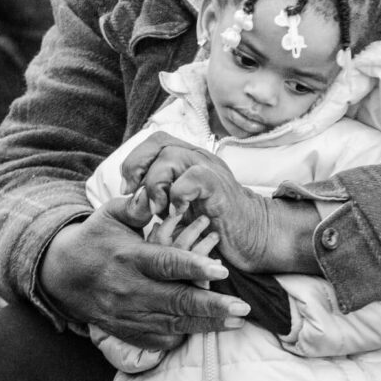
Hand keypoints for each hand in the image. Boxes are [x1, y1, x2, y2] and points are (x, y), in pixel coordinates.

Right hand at [38, 191, 249, 349]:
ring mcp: (126, 314)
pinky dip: (183, 335)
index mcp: (129, 257)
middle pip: (175, 301)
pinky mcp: (126, 331)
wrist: (63, 275)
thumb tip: (152, 193)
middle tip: (243, 307)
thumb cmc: (97, 238)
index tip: (222, 270)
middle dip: (212, 306)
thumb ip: (136, 205)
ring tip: (237, 320)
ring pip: (172, 324)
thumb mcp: (111, 214)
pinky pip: (158, 339)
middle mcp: (128, 289)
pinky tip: (208, 329)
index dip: (194, 268)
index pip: (165, 263)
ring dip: (206, 324)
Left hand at [121, 131, 321, 273]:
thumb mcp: (179, 208)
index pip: (155, 141)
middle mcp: (199, 158)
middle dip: (138, 168)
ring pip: (172, 157)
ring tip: (157, 210)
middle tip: (135, 195)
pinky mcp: (220, 188)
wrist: (252, 238)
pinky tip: (177, 213)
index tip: (128, 189)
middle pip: (159, 143)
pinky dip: (178, 194)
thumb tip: (130, 202)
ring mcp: (211, 170)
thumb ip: (158, 199)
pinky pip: (193, 178)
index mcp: (188, 159)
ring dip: (156, 185)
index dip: (135, 160)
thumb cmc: (213, 226)